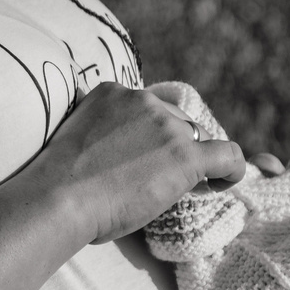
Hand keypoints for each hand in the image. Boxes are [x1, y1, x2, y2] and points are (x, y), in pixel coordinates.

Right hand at [30, 83, 247, 245]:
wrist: (59, 198)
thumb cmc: (57, 181)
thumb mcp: (75, 136)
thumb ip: (96, 130)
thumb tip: (104, 146)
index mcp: (112, 92)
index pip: (148, 110)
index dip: (151, 135)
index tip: (142, 158)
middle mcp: (143, 100)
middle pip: (176, 122)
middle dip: (171, 148)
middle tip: (154, 178)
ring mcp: (166, 126)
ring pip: (196, 139)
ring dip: (189, 161)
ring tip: (173, 188)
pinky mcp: (185, 156)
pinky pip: (227, 155)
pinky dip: (231, 169)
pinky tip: (222, 183)